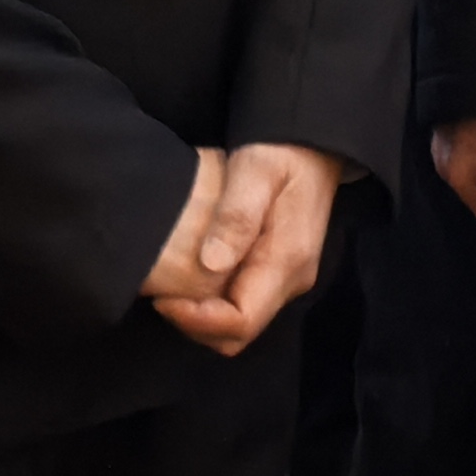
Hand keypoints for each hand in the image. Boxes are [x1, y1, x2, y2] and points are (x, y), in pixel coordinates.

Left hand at [147, 140, 339, 352]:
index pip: (242, 320)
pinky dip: (213, 302)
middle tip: (162, 295)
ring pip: (240, 323)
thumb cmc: (282, 151)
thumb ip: (236, 216)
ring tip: (171, 287)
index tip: (163, 298)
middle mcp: (291, 279)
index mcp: (287, 260)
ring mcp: (286, 278)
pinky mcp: (277, 271)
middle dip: (196, 324)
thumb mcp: (256, 171)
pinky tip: (191, 276)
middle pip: (240, 332)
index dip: (197, 319)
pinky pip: (242, 304)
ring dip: (202, 315)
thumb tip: (210, 264)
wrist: (313, 143)